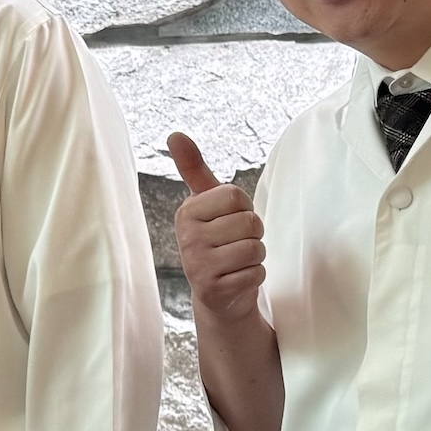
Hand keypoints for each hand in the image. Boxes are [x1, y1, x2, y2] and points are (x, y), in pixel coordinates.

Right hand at [169, 134, 264, 321]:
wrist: (218, 295)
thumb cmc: (218, 241)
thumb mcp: (206, 204)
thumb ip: (194, 169)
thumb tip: (174, 134)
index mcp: (187, 212)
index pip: (236, 196)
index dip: (245, 209)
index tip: (231, 222)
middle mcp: (188, 238)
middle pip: (250, 222)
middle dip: (253, 235)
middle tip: (235, 245)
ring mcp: (198, 266)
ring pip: (255, 248)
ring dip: (256, 257)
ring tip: (237, 262)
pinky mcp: (213, 291)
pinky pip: (256, 273)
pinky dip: (255, 276)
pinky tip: (237, 279)